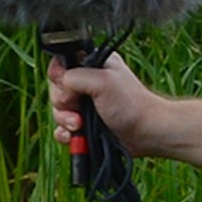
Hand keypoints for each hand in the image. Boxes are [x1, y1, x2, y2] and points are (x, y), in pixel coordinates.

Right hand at [45, 49, 168, 156]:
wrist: (145, 133)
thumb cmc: (131, 105)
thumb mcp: (101, 81)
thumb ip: (74, 77)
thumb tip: (61, 89)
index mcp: (92, 65)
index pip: (61, 65)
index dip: (59, 78)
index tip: (68, 88)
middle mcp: (87, 84)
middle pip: (56, 90)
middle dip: (63, 103)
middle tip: (78, 111)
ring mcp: (85, 106)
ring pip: (58, 111)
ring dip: (65, 121)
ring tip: (80, 126)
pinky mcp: (85, 125)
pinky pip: (63, 129)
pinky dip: (65, 134)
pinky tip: (74, 137)